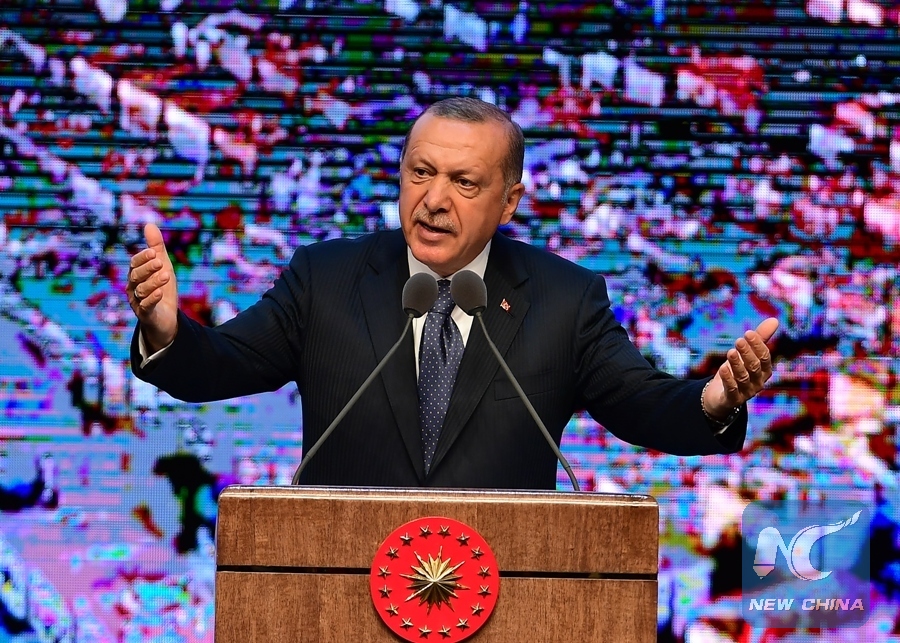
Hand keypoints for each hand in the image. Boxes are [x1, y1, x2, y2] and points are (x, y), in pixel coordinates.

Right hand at [126, 223, 178, 352]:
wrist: (167, 317)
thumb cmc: (162, 288)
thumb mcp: (163, 266)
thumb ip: (156, 247)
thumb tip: (149, 224)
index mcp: (136, 275)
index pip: (135, 264)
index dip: (143, 258)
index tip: (154, 252)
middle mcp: (133, 287)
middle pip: (136, 276)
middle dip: (147, 268)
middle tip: (159, 261)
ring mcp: (137, 302)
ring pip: (141, 290)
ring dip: (153, 282)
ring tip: (166, 275)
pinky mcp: (145, 314)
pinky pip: (146, 306)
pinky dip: (152, 298)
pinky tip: (160, 293)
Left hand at [703, 318, 778, 418]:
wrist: (720, 395)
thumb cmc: (737, 370)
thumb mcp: (746, 354)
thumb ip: (759, 338)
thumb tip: (774, 320)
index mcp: (764, 370)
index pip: (764, 357)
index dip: (758, 345)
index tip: (748, 332)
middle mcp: (758, 382)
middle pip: (755, 367)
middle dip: (747, 353)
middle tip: (738, 341)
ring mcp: (746, 392)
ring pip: (743, 378)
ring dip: (737, 364)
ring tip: (730, 352)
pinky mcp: (733, 400)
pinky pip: (732, 390)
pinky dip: (728, 379)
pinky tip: (722, 368)